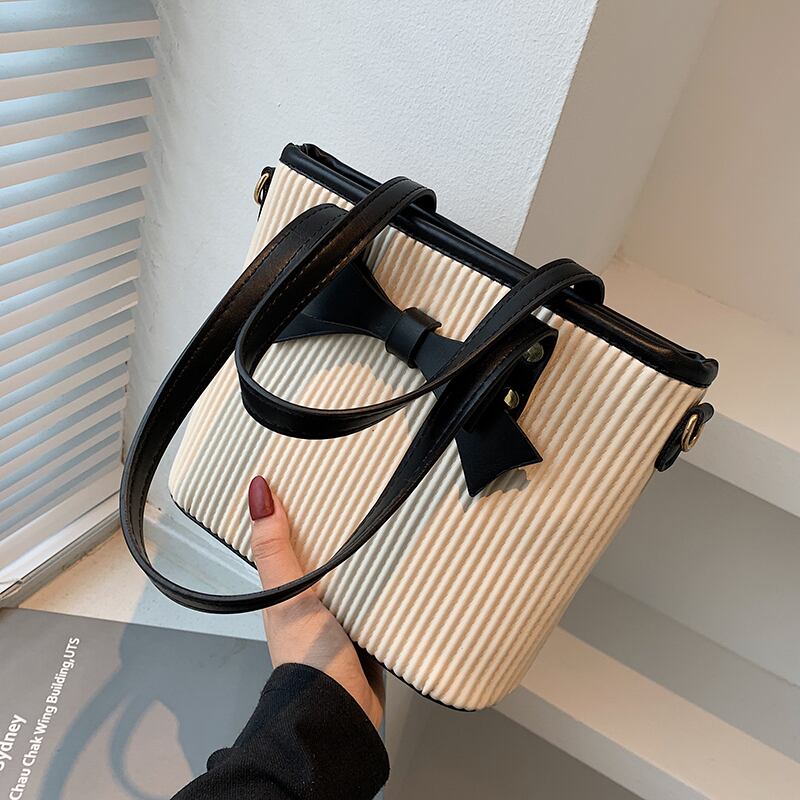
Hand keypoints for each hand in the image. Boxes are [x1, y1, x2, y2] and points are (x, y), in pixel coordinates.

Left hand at [248, 476, 384, 728]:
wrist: (342, 714)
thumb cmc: (307, 657)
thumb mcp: (289, 593)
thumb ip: (275, 548)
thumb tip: (258, 491)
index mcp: (287, 589)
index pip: (292, 536)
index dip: (300, 506)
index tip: (314, 472)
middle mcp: (313, 599)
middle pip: (329, 552)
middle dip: (344, 525)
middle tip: (366, 485)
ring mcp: (344, 614)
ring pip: (357, 571)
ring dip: (370, 551)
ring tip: (392, 512)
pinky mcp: (372, 627)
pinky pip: (382, 592)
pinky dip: (390, 578)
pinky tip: (407, 558)